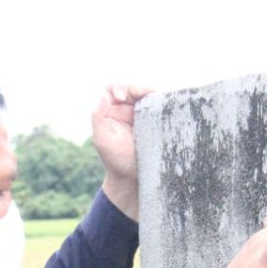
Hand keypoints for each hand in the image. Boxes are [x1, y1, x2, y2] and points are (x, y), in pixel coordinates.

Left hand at [93, 84, 152, 221]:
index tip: (122, 97)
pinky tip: (167, 106)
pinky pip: (162, 108)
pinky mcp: (158, 123)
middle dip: (139, 88)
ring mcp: (144, 116)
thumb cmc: (116, 161)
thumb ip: (99, 116)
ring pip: (149, 95)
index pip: (113, 90)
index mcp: (111, 112)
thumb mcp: (102, 140)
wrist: (135, 179)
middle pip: (133, 89)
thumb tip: (103, 95)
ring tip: (158, 97)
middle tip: (144, 94)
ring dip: (153, 93)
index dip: (118, 87)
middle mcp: (128, 111)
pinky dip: (165, 103)